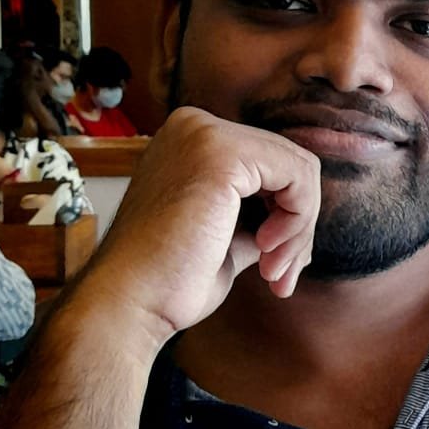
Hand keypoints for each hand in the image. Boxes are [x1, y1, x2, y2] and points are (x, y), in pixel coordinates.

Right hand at [73, 106, 320, 345]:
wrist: (129, 302)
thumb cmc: (169, 281)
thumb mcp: (224, 235)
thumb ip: (256, 215)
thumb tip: (298, 214)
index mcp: (190, 140)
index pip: (271, 165)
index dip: (288, 217)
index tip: (276, 265)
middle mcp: (195, 125)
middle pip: (289, 164)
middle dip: (298, 226)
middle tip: (280, 274)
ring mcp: (206, 134)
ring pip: (299, 171)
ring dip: (298, 230)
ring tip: (273, 271)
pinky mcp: (223, 153)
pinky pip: (298, 176)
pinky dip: (297, 220)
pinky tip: (265, 251)